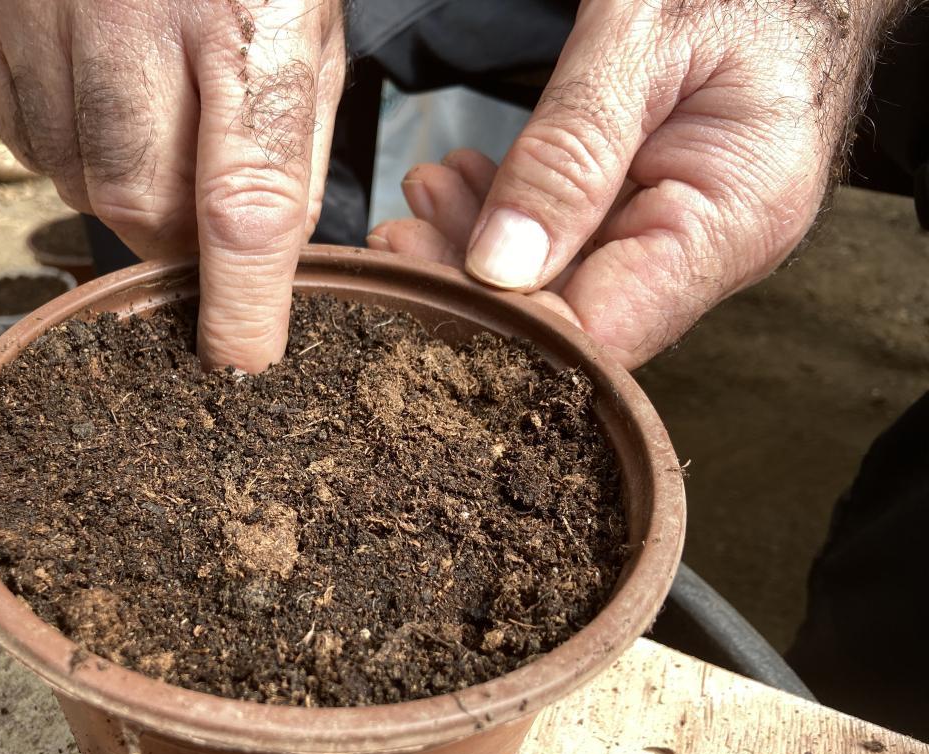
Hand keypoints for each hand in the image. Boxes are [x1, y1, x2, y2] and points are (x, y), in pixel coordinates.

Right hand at [0, 0, 345, 371]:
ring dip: (121, 184)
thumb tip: (269, 257)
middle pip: (141, 203)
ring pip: (76, 178)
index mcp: (243, 15)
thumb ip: (291, 140)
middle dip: (175, 236)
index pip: (245, 203)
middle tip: (199, 210)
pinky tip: (95, 90)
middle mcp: (134, 13)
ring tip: (151, 115)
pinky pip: (22, 135)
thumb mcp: (307, 23)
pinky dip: (64, 143)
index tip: (241, 359)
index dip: (241, 302)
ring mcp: (42, 9)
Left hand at [368, 0, 902, 367]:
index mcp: (733, 218)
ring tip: (428, 192)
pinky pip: (573, 244)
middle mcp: (713, 249)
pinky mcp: (656, 215)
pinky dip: (510, 220)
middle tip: (400, 232)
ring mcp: (685, 236)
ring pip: (562, 284)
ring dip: (479, 247)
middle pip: (573, 318)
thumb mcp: (641, 41)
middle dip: (473, 282)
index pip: (600, 333)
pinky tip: (467, 185)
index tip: (418, 274)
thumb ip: (571, 153)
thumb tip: (501, 268)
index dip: (501, 324)